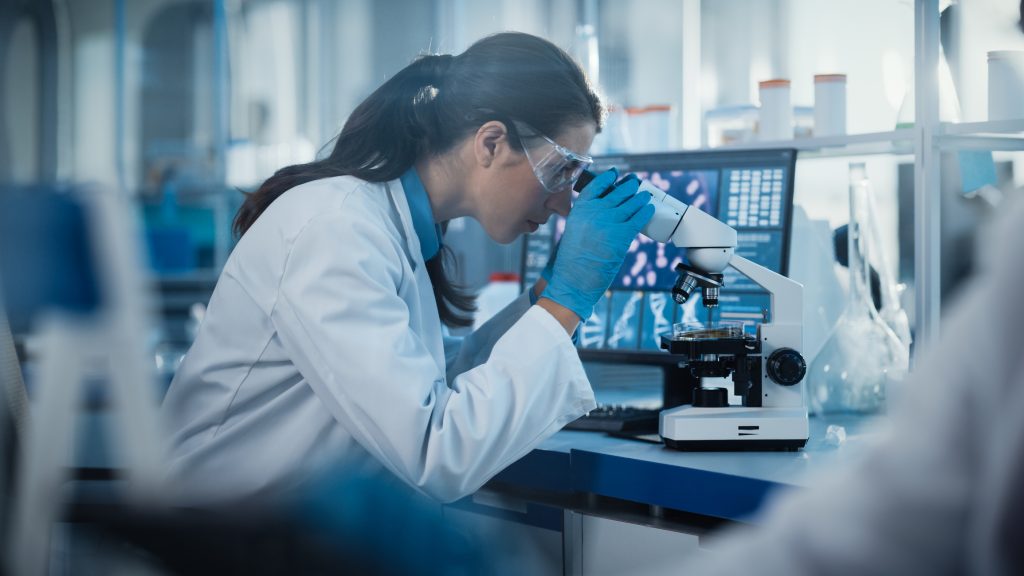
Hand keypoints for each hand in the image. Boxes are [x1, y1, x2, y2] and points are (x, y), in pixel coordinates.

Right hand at [541, 169, 653, 320]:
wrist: (572, 281)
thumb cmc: (570, 261)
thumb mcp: (573, 231)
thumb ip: (587, 218)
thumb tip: (605, 210)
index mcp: (580, 210)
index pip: (596, 186)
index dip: (607, 178)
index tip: (614, 173)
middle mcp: (594, 212)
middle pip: (617, 192)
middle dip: (629, 186)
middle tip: (635, 182)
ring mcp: (609, 222)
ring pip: (631, 203)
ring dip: (640, 197)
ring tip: (645, 195)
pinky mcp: (622, 236)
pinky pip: (639, 218)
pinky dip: (646, 212)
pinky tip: (649, 209)